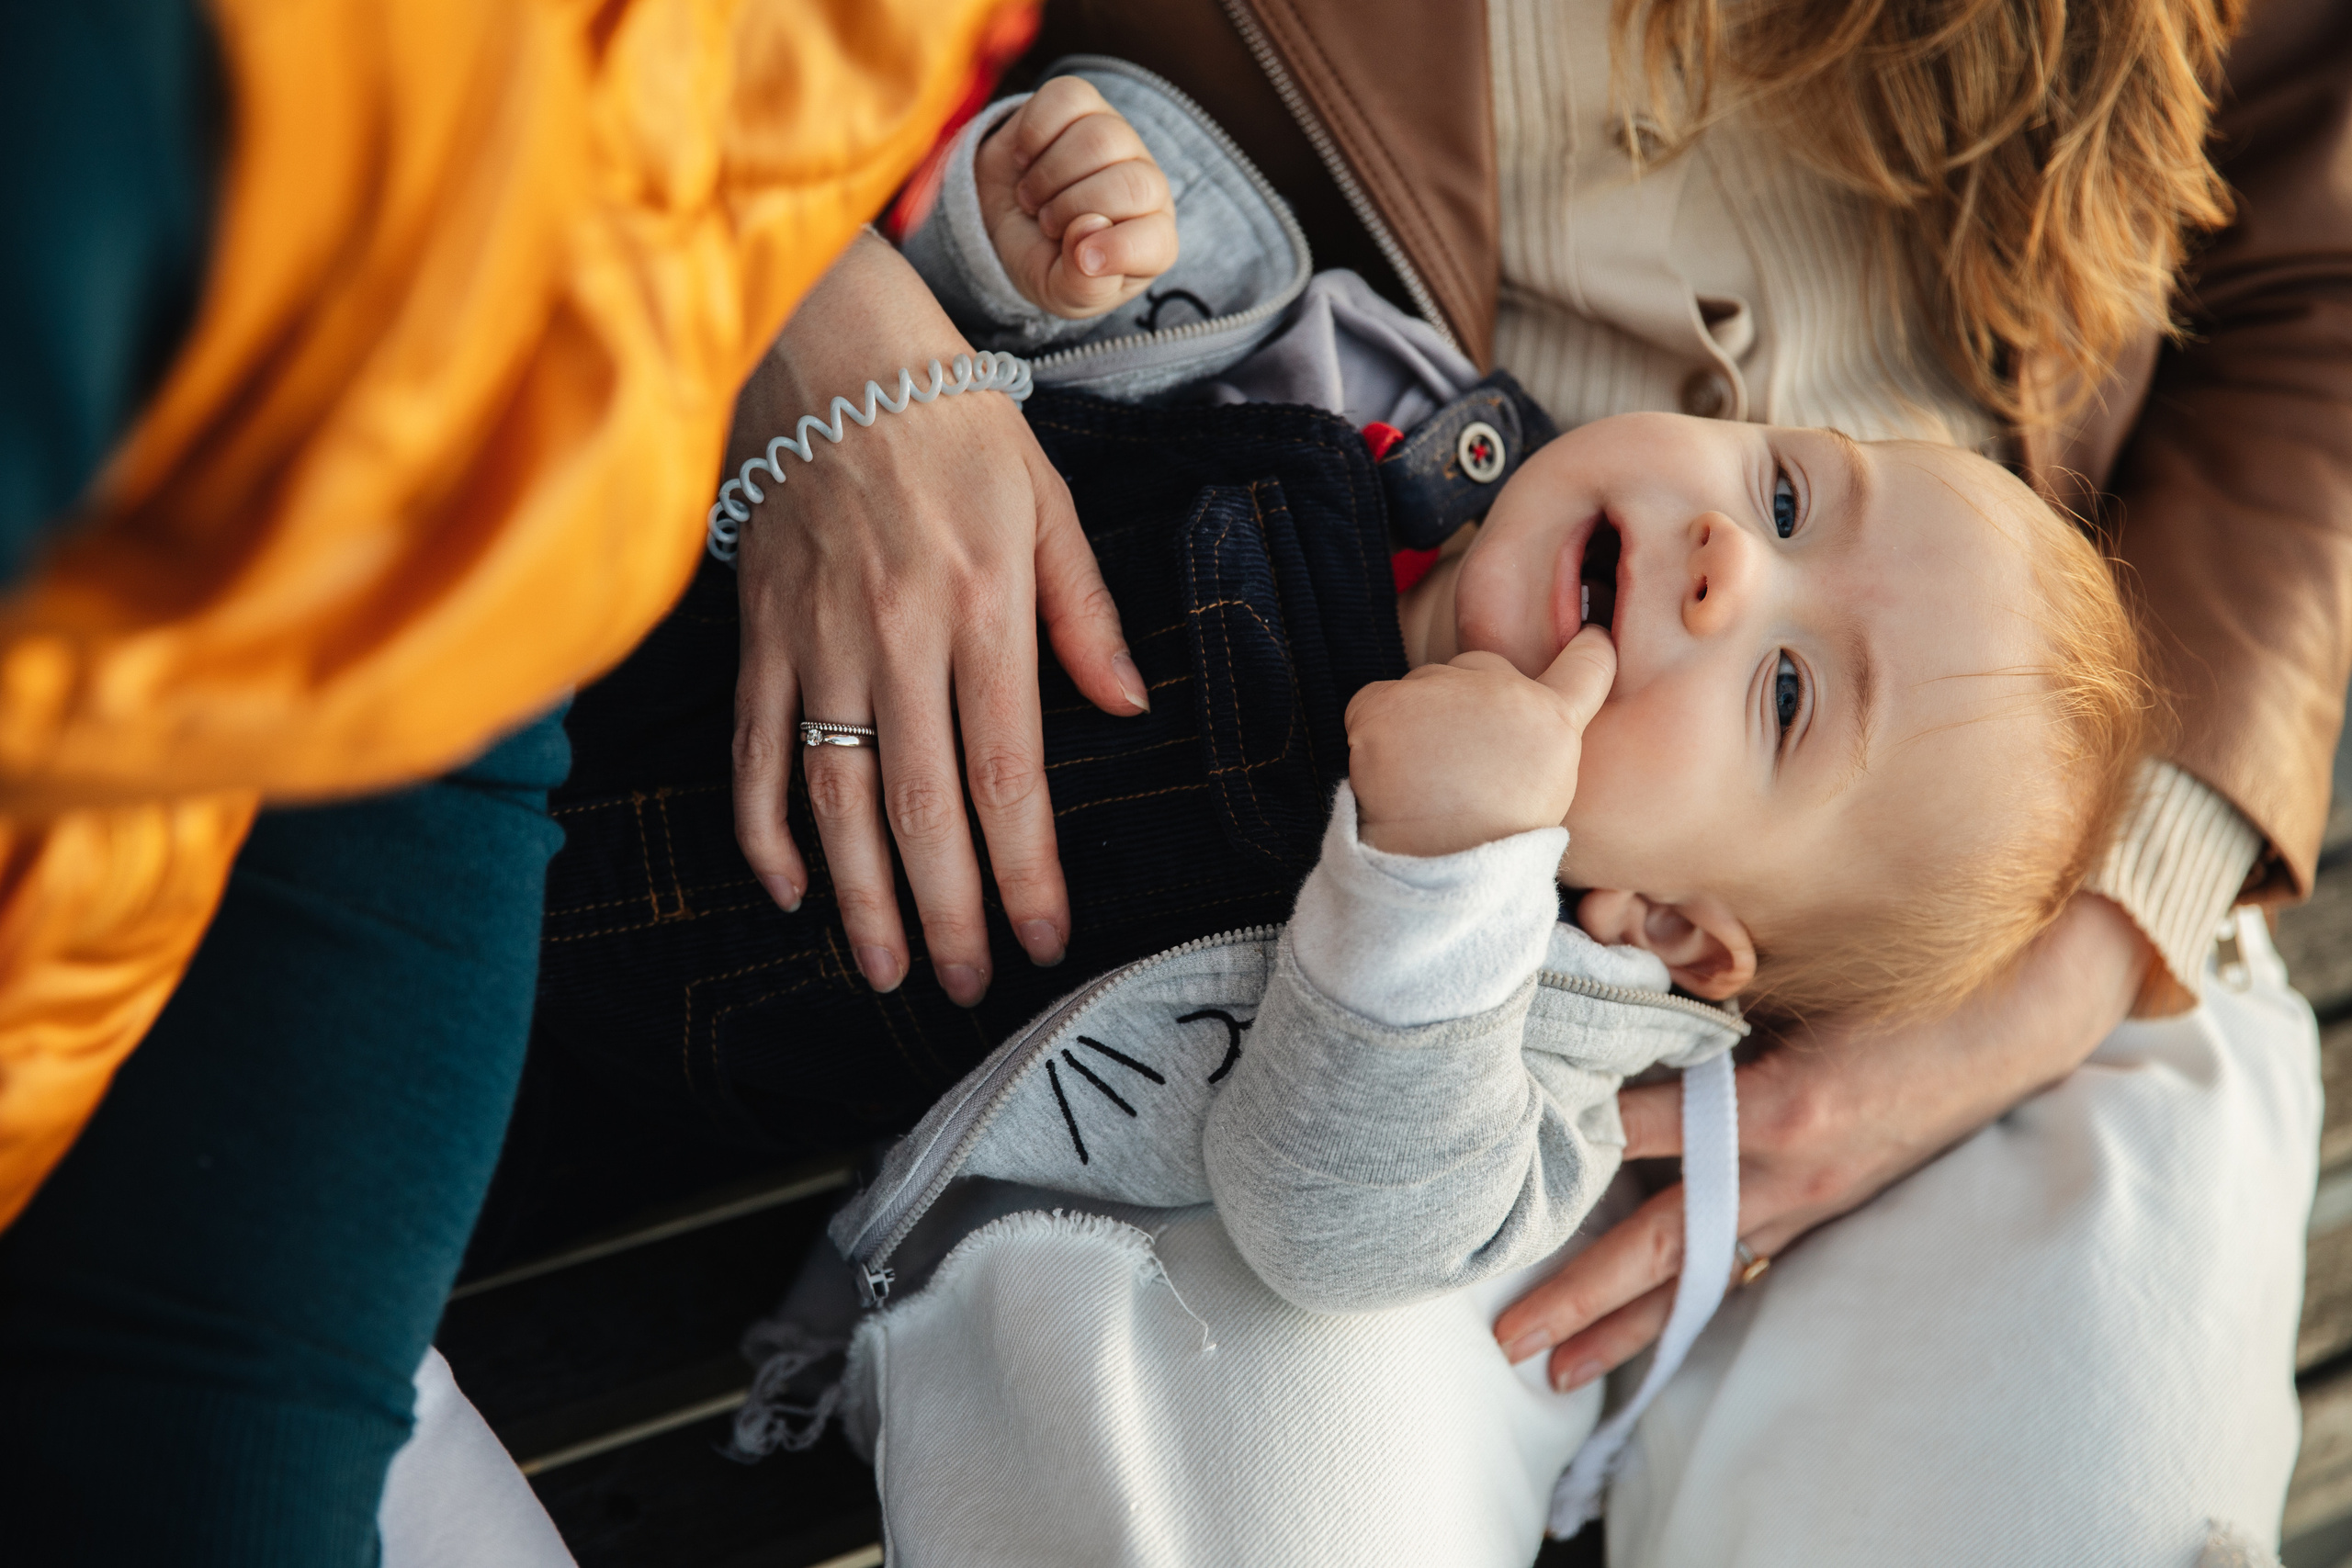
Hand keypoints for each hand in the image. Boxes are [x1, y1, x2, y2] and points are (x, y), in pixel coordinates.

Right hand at [729, 231, 1149, 1004]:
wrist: (828, 348)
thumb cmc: (952, 423)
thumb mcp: (1046, 502)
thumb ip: (1083, 613)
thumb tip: (1125, 711)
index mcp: (983, 607)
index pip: (1006, 771)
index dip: (1024, 869)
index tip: (1043, 939)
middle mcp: (896, 635)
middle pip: (920, 806)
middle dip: (947, 910)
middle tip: (966, 985)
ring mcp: (816, 639)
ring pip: (835, 795)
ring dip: (859, 895)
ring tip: (887, 968)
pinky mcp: (757, 632)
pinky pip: (753, 748)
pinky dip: (763, 826)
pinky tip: (788, 889)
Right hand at [975, 75, 1176, 318]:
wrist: (998, 221)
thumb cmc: (1043, 261)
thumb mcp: (1061, 294)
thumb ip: (1084, 283)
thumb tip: (1089, 231)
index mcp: (1151, 240)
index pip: (1157, 238)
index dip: (1116, 249)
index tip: (1076, 259)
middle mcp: (1145, 184)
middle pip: (1130, 182)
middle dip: (1073, 208)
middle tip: (1047, 224)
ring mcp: (1117, 136)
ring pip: (1098, 139)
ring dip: (1049, 175)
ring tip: (1034, 196)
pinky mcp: (1082, 102)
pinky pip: (1066, 99)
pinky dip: (1033, 134)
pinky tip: (1026, 158)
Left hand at [1345, 627, 1615, 857]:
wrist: (1441, 871)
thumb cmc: (1492, 846)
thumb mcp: (1546, 795)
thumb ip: (1539, 743)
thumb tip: (1513, 727)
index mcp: (1553, 721)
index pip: (1587, 664)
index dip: (1588, 648)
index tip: (1588, 637)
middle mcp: (1504, 691)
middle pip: (1482, 666)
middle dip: (1468, 699)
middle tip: (1456, 764)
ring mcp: (1443, 691)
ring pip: (1425, 683)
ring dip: (1419, 718)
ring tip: (1422, 779)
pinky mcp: (1386, 703)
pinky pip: (1373, 702)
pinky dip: (1373, 733)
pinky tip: (1388, 774)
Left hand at [1491, 891, 2152, 1387]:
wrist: (2016, 1014)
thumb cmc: (1906, 973)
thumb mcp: (1803, 969)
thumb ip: (1705, 986)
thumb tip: (1608, 966)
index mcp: (1778, 1104)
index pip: (1641, 1129)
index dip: (1568, 1141)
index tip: (1494, 1167)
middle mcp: (1789, 1172)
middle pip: (1659, 1245)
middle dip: (1579, 1296)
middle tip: (1507, 1339)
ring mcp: (1811, 1202)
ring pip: (1698, 1278)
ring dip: (1625, 1327)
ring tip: (1558, 1371)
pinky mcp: (1827, 1211)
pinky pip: (1744, 1269)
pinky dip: (1692, 1304)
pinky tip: (1649, 1339)